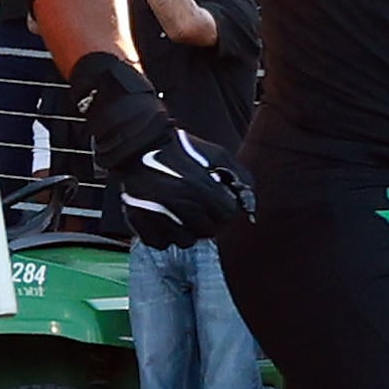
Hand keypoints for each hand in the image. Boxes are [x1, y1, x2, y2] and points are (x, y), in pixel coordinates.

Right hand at [68, 51, 247, 246]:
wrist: (138, 144)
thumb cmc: (182, 149)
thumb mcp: (217, 155)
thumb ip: (240, 178)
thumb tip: (250, 206)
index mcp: (202, 189)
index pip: (227, 216)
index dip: (223, 208)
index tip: (214, 200)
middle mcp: (181, 205)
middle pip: (208, 232)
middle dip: (206, 220)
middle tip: (196, 206)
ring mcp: (158, 215)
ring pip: (185, 242)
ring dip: (186, 230)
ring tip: (179, 213)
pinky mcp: (139, 222)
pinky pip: (161, 243)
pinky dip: (163, 235)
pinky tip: (162, 218)